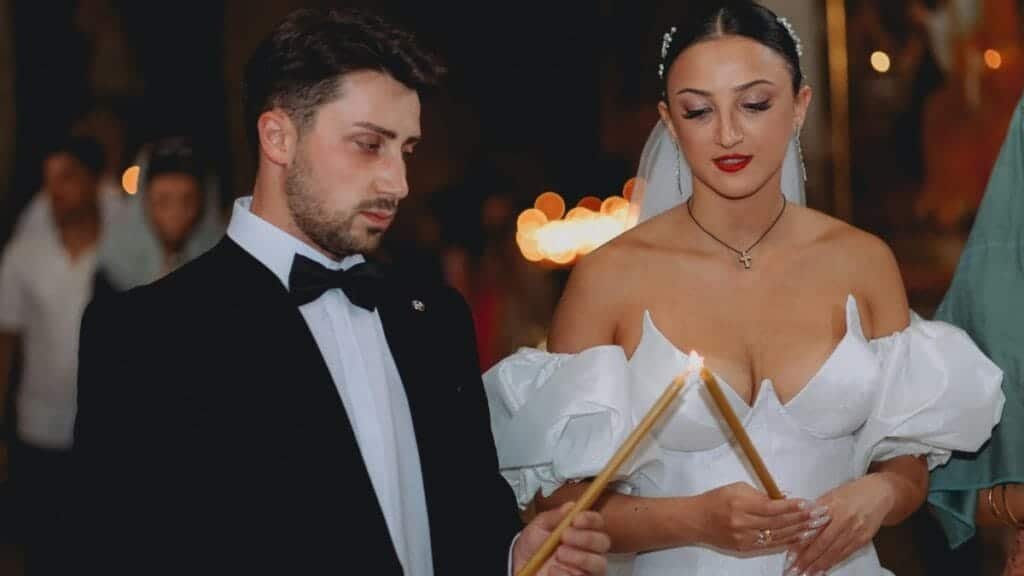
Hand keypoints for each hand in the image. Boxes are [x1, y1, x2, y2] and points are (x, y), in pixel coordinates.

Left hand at [512, 502, 610, 575]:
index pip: (597, 522)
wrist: (520, 564)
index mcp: (582, 531)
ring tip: (559, 554)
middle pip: (604, 542)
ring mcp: (586, 569)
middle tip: (565, 536)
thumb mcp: (538, 526)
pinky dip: (567, 574)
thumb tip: (571, 506)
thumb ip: (554, 516)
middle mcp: (589, 550)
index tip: (576, 519)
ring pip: (599, 564)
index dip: (591, 519)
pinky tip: (553, 570)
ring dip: (581, 558)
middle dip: (586, 538)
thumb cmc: (532, 544)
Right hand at [695, 482, 828, 552]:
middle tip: (818, 515)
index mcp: (740, 504)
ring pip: (778, 536)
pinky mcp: (745, 548)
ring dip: (798, 531)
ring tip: (815, 526)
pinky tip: (799, 536)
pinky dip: (786, 540)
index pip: (772, 507)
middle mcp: (743, 523)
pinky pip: (770, 544)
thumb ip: (761, 494)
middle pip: (779, 523)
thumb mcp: (737, 488)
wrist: (696, 520)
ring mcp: (745, 538)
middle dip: (801, 518)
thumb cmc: (716, 500)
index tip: (807, 503)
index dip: (792, 506)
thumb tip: (783, 498)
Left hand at [785, 474, 893, 574]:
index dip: (801, 544)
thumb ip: (814, 508)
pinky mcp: (863, 539)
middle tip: (795, 569)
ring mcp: (855, 531)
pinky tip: (823, 570)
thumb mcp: (830, 494)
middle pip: (823, 544)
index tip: (790, 554)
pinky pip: (845, 554)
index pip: (813, 529)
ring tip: (807, 574)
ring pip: (834, 552)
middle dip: (807, 559)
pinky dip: (833, 563)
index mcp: (833, 506)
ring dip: (819, 565)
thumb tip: (797, 521)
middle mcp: (844, 520)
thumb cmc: (853, 492)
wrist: (880, 493)